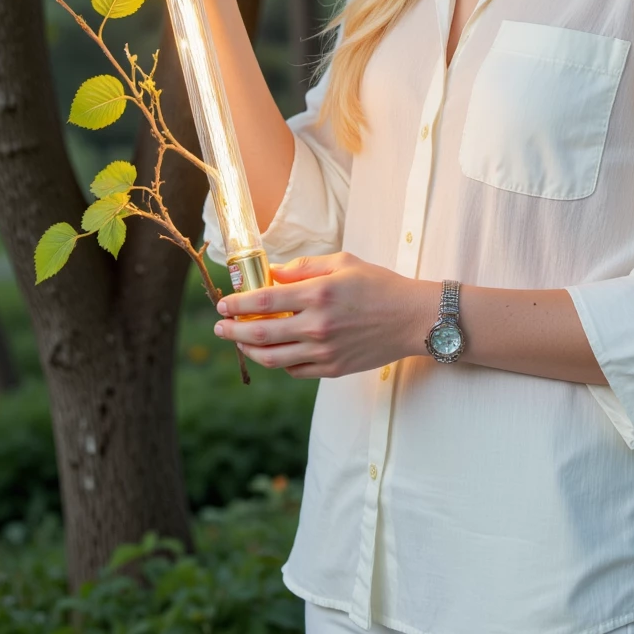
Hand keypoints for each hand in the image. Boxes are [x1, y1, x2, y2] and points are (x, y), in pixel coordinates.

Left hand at [212, 253, 441, 378]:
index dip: (237, 303)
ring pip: (272, 358)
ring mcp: (324, 351)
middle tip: (220, 326)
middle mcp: (318, 325)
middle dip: (232, 330)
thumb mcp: (343, 263)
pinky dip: (278, 362)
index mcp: (319, 294)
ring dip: (249, 350)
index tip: (223, 303)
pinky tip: (273, 351)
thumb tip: (273, 273)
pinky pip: (294, 370)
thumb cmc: (380, 285)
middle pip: (260, 333)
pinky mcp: (333, 369)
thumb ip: (304, 267)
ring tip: (239, 342)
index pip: (264, 300)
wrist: (414, 319)